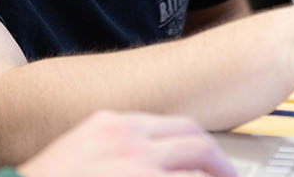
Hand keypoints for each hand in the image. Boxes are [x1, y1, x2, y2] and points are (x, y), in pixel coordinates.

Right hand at [17, 111, 236, 176]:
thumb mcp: (75, 157)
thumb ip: (110, 154)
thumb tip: (140, 166)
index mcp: (108, 125)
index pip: (170, 123)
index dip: (196, 142)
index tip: (206, 157)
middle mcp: (127, 139)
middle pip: (194, 140)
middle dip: (218, 162)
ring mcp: (138, 167)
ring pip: (199, 169)